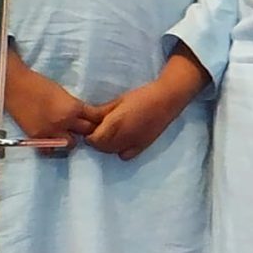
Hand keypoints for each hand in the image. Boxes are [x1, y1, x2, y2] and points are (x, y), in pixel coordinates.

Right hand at [4, 49, 96, 143]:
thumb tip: (82, 115)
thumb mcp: (63, 92)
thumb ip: (74, 106)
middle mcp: (64, 121)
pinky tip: (53, 142)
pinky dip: (53, 147)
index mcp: (73, 107)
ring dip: (72, 139)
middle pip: (87, 132)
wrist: (15, 85)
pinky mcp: (37, 137)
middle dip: (89, 130)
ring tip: (69, 135)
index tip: (99, 121)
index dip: (99, 119)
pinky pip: (50, 150)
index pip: (95, 118)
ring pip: (71, 144)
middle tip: (86, 129)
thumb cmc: (38, 84)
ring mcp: (50, 131)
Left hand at [88, 50, 208, 160]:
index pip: (93, 139)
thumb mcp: (118, 101)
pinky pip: (124, 156)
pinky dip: (119, 151)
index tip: (90, 128)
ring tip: (109, 134)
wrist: (166, 100)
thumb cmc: (141, 96)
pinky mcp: (142, 147)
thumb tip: (86, 119)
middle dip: (96, 141)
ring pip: (111, 152)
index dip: (89, 135)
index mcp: (115, 124)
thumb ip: (101, 112)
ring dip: (106, 146)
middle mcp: (123, 137)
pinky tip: (121, 141)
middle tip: (98, 130)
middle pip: (101, 147)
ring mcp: (133, 144)